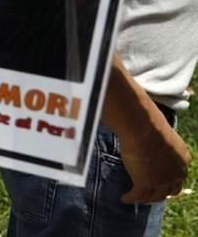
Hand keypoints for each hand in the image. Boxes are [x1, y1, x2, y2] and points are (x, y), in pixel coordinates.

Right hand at [102, 55, 191, 203]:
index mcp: (182, 157)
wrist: (141, 125)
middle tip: (147, 192)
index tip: (157, 181)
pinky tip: (123, 198)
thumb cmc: (145, 119)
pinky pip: (139, 197)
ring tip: (134, 196)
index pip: (179, 175)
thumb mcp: (156, 126)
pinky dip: (131, 198)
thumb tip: (140, 108)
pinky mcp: (148, 185)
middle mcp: (177, 171)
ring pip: (155, 196)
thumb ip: (152, 129)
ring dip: (144, 197)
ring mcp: (163, 179)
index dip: (168, 179)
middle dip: (160, 192)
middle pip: (171, 189)